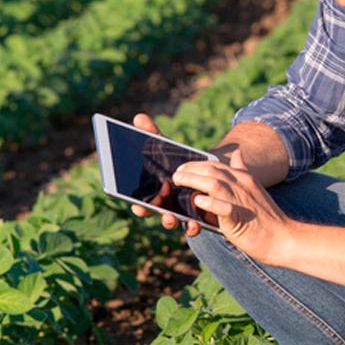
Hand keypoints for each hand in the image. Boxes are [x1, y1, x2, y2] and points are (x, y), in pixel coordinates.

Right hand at [129, 113, 201, 236]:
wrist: (208, 171)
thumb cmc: (180, 161)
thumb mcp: (169, 147)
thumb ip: (154, 134)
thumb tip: (139, 117)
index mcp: (154, 190)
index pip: (141, 200)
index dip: (137, 204)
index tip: (135, 204)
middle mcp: (164, 204)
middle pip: (153, 212)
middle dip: (148, 212)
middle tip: (144, 210)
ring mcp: (179, 212)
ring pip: (171, 221)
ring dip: (169, 222)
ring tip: (170, 217)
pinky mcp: (196, 217)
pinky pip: (191, 226)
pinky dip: (191, 227)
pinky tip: (195, 223)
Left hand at [172, 149, 292, 264]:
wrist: (283, 238)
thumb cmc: (267, 217)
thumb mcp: (255, 188)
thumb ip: (243, 171)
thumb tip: (237, 153)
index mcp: (244, 179)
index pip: (217, 165)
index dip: (197, 164)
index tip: (182, 168)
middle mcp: (242, 186)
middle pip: (212, 171)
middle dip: (190, 170)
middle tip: (175, 174)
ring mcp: (242, 201)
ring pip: (215, 184)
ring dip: (194, 181)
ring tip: (179, 181)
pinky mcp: (240, 218)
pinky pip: (224, 208)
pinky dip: (210, 203)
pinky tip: (198, 202)